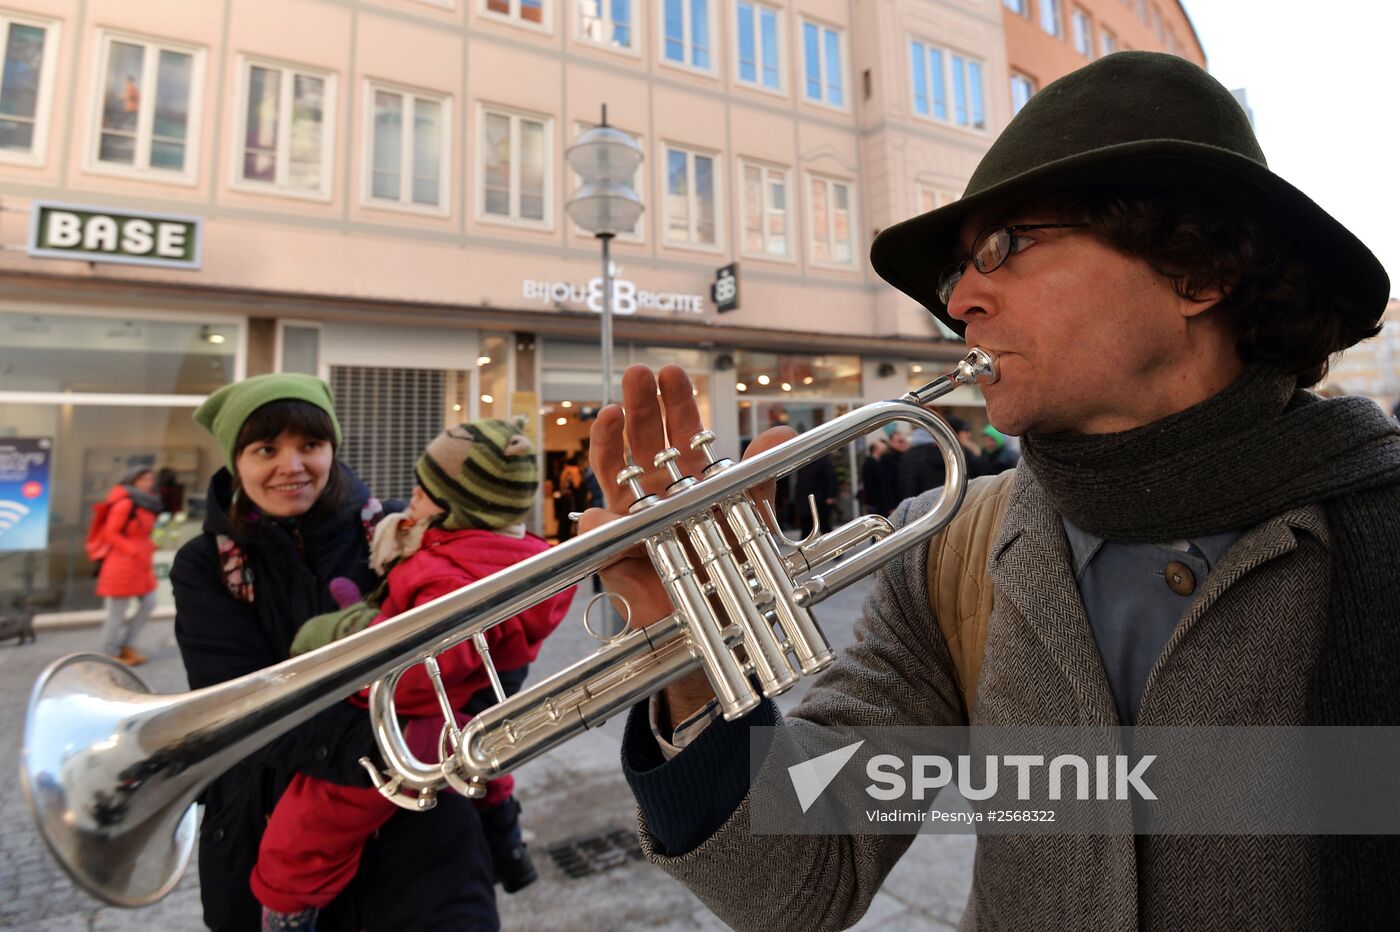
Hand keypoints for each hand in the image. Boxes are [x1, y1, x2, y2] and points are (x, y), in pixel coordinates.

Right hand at [580, 364, 793, 726]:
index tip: (671, 372)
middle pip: (644, 441)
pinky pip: (604, 532)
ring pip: (615, 473)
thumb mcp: (750, 518)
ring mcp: (632, 519)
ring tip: (609, 412)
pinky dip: (605, 521)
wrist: (715, 624)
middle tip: (638, 374)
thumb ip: (758, 476)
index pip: (681, 433)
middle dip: (641, 406)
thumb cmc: (730, 571)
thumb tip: (776, 431)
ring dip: (609, 441)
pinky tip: (611, 511)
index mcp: (691, 481)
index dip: (675, 403)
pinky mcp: (614, 552)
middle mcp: (658, 493)